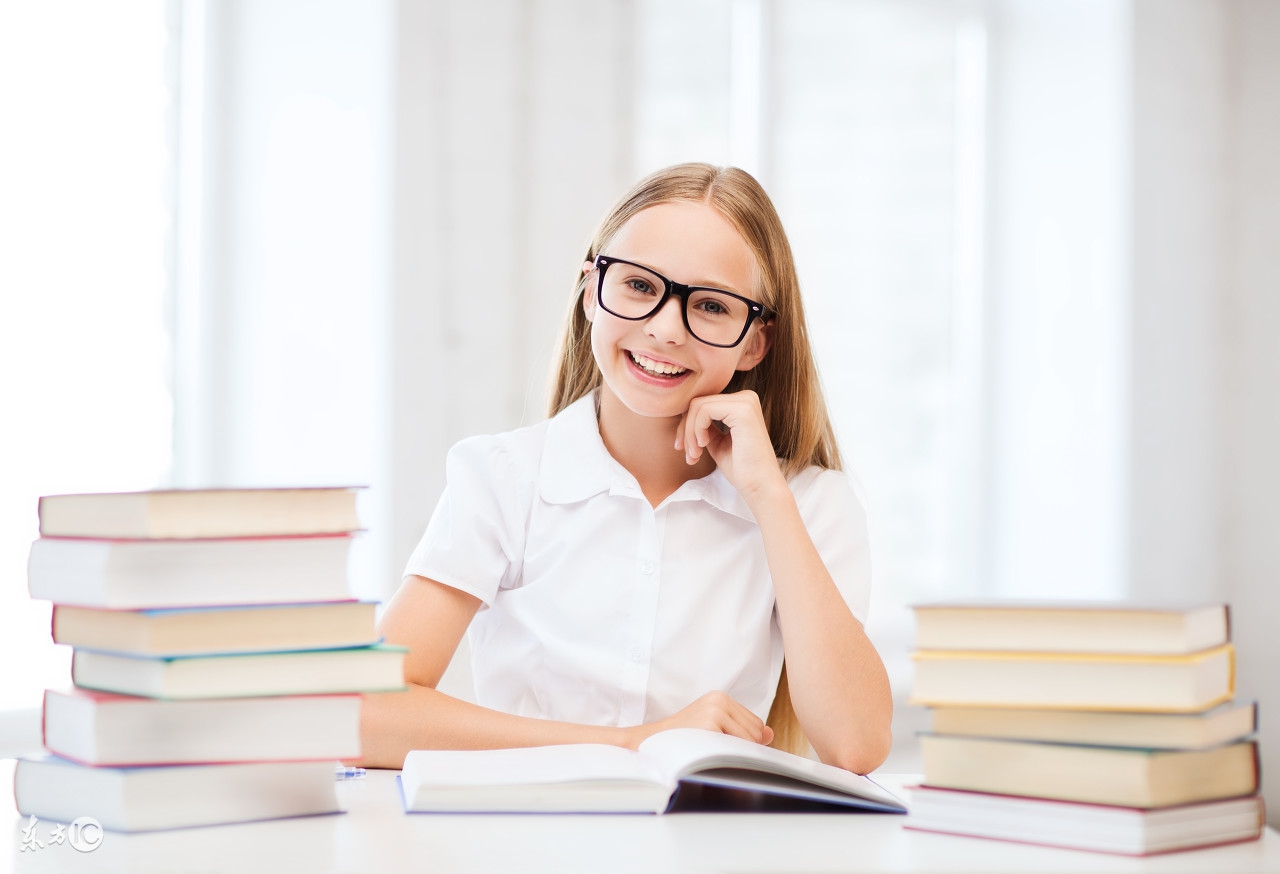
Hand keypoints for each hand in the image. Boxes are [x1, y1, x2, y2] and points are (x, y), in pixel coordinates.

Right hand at [624, 691, 774, 748]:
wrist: (648, 743)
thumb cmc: (680, 739)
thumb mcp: (711, 726)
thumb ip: (741, 728)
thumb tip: (769, 734)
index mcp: (719, 698)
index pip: (756, 724)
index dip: (745, 742)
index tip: (721, 745)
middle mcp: (719, 701)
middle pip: (756, 733)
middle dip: (741, 747)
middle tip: (712, 749)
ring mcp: (714, 713)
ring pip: (749, 743)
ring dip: (733, 753)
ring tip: (707, 750)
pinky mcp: (710, 726)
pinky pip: (736, 749)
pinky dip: (727, 758)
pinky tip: (706, 754)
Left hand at [675, 390, 786, 501]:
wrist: (760, 487)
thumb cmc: (741, 469)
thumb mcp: (717, 441)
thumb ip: (704, 426)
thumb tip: (682, 414)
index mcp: (742, 403)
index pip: (703, 404)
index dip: (687, 425)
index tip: (686, 450)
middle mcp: (746, 397)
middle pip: (698, 403)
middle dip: (686, 429)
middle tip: (688, 455)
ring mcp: (745, 401)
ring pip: (698, 406)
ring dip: (689, 433)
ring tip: (695, 455)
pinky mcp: (742, 410)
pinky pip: (704, 410)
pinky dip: (696, 430)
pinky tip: (703, 445)